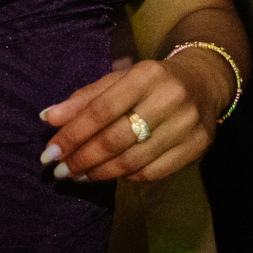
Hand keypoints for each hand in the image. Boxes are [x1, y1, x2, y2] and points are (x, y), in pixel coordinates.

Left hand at [38, 56, 215, 184]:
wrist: (203, 82)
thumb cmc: (150, 82)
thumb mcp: (118, 81)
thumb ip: (84, 99)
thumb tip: (48, 118)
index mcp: (146, 75)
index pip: (101, 111)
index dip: (73, 134)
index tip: (50, 153)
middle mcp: (169, 99)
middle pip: (116, 139)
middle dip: (82, 158)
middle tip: (60, 171)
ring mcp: (187, 126)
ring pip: (133, 161)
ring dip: (100, 173)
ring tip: (78, 176)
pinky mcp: (197, 148)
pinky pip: (152, 173)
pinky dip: (126, 177)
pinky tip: (110, 175)